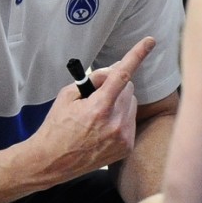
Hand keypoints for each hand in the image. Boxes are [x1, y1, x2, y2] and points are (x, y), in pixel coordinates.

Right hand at [29, 37, 155, 185]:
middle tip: (97, 95)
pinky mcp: (126, 147)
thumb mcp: (67, 96)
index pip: (122, 75)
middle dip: (115, 86)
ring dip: (119, 103)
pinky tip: (102, 128)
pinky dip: (120, 119)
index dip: (137, 55)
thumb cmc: (56, 127)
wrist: (51, 162)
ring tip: (97, 116)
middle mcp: (115, 123)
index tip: (150, 41)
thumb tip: (112, 71)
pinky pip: (131, 121)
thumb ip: (92, 80)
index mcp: (98, 107)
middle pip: (128, 88)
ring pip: (131, 104)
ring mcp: (122, 137)